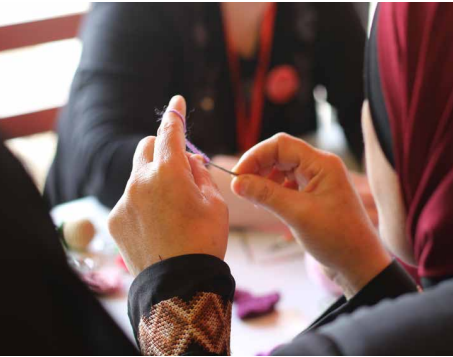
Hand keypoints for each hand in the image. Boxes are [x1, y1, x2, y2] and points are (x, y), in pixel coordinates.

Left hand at [108, 96, 228, 275]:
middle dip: (161, 149)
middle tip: (178, 168)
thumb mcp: (215, 204)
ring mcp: (125, 200)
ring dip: (152, 178)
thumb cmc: (204, 241)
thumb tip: (190, 160)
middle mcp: (141, 180)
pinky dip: (142, 201)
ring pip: (137, 174)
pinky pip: (129, 198)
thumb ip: (200, 175)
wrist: (180, 285)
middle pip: (146, 147)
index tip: (176, 101)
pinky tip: (156, 225)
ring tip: (170, 207)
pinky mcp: (116, 218)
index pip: (171, 131)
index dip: (175, 113)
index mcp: (170, 172)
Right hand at [231, 133, 390, 297]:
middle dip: (259, 168)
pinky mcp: (315, 194)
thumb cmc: (336, 238)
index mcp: (322, 164)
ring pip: (283, 169)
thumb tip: (237, 182)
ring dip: (265, 180)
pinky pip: (288, 184)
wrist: (359, 263)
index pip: (281, 145)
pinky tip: (268, 205)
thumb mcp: (297, 215)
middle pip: (280, 154)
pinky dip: (274, 191)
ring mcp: (318, 180)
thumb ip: (266, 195)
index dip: (256, 156)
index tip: (238, 176)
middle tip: (242, 188)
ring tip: (256, 199)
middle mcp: (321, 167)